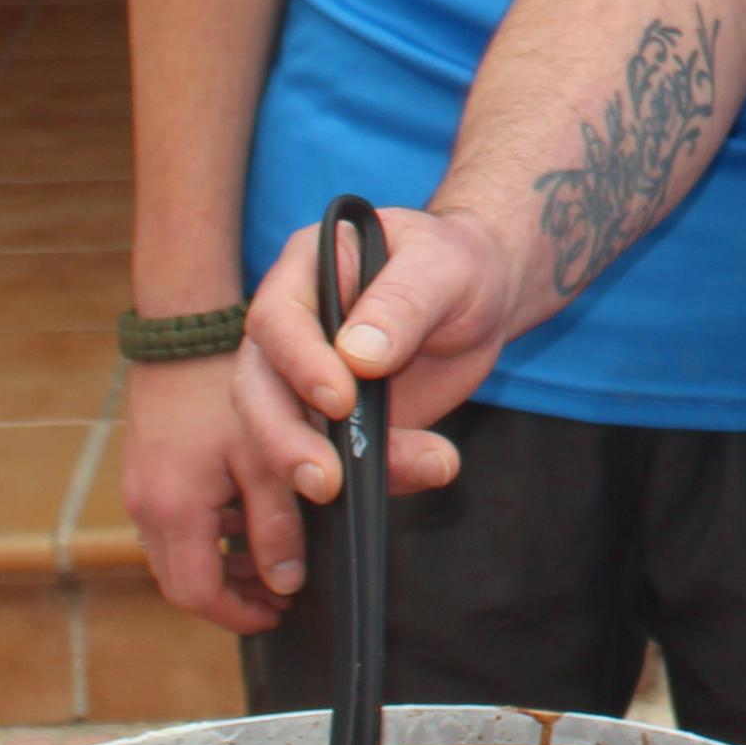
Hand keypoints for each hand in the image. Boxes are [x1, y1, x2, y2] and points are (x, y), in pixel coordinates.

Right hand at [121, 352, 295, 633]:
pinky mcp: (148, 469)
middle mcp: (146, 506)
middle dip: (230, 595)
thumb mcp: (265, 457)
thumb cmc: (226, 388)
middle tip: (278, 596)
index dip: (237, 614)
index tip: (277, 614)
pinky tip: (246, 518)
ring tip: (271, 563)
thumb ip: (278, 522)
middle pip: (182, 580)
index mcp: (172, 510)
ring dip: (220, 565)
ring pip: (177, 552)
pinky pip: (174, 522)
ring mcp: (141, 488)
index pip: (196, 594)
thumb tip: (288, 581)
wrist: (184, 331)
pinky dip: (208, 534)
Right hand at [227, 203, 515, 597]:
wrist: (485, 296)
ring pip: (288, 435)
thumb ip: (403, 301)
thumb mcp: (442, 265)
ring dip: (328, 470)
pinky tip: (428, 469)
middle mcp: (290, 331)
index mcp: (304, 273)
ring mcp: (306, 382)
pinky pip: (343, 457)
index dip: (301, 363)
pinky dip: (382, 474)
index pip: (278, 321)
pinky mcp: (337, 423)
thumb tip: (359, 356)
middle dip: (284, 440)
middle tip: (325, 481)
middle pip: (260, 390)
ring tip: (389, 482)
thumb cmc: (457, 262)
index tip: (340, 399)